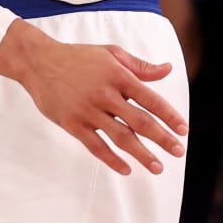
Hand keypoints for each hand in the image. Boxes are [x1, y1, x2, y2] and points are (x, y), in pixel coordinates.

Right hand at [0, 20, 186, 175]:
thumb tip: (167, 69)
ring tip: (158, 167)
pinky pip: (96, 146)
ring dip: (142, 154)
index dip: (169, 116)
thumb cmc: (78, 56)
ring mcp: (88, 110)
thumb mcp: (110, 53)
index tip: (183, 130)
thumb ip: (139, 66)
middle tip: (178, 151)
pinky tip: (126, 169)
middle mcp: (105, 94)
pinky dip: (112, 160)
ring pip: (120, 137)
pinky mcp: (73, 124)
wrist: (39, 62)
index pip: (150, 99)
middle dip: (162, 138)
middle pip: (140, 121)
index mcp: (117, 75)